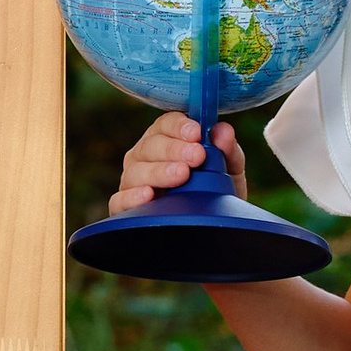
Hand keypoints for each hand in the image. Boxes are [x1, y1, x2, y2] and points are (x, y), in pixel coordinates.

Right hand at [112, 113, 243, 212]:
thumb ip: (227, 149)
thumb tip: (223, 130)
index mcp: (167, 139)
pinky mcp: (125, 206)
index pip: (166, 124)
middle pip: (151, 145)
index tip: (196, 133)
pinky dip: (132, 196)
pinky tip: (149, 195)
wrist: (214, 226)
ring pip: (136, 171)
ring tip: (181, 175)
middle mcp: (146, 156)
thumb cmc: (216, 191)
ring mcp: (133, 180)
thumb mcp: (229, 170)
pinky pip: (120, 200)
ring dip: (159, 171)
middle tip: (197, 156)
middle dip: (174, 149)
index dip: (179, 126)